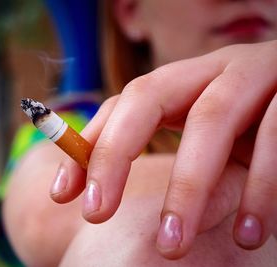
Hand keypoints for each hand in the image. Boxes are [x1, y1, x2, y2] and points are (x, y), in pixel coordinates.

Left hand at [50, 40, 276, 258]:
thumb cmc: (249, 123)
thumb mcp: (203, 136)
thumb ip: (165, 154)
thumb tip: (100, 194)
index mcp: (183, 80)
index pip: (123, 104)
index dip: (90, 144)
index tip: (62, 195)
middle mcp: (211, 71)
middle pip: (150, 98)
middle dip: (117, 153)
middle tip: (96, 214)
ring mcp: (255, 77)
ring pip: (213, 122)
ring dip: (188, 188)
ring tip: (170, 247)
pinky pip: (275, 138)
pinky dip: (261, 188)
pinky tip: (249, 234)